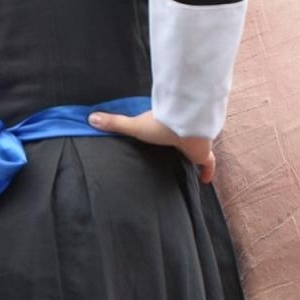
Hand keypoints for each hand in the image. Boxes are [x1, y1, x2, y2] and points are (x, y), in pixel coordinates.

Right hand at [87, 109, 216, 182]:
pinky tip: (205, 182)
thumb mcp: (134, 126)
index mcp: (167, 127)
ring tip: (189, 169)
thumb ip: (115, 123)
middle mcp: (182, 135)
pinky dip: (207, 172)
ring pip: (197, 152)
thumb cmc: (160, 123)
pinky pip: (208, 164)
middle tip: (177, 157)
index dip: (166, 134)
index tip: (163, 138)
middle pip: (183, 143)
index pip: (168, 130)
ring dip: (195, 158)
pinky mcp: (203, 153)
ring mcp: (195, 144)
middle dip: (182, 148)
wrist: (185, 125)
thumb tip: (90, 118)